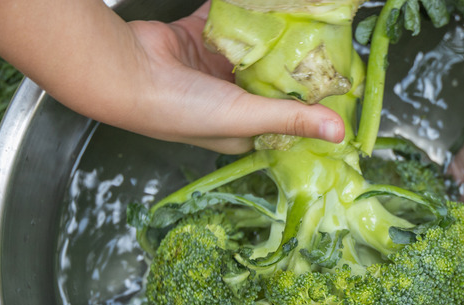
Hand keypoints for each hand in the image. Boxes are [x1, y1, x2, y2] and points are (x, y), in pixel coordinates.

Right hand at [0, 1, 344, 153]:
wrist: (124, 73)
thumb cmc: (180, 110)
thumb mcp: (245, 118)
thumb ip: (292, 118)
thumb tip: (339, 134)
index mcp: (241, 129)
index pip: (285, 116)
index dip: (309, 103)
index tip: (336, 83)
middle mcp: (230, 100)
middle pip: (271, 80)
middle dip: (294, 64)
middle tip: (325, 44)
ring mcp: (213, 67)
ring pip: (252, 48)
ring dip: (272, 35)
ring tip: (302, 20)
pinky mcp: (197, 37)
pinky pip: (226, 20)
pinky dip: (242, 10)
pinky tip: (267, 5)